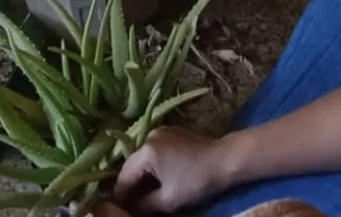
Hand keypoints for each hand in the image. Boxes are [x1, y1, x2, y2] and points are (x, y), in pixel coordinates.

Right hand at [113, 126, 230, 212]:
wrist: (225, 160)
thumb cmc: (196, 181)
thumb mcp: (168, 200)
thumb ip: (144, 205)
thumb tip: (131, 207)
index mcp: (146, 151)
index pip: (124, 176)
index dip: (119, 195)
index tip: (115, 208)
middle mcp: (150, 136)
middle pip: (132, 163)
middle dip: (128, 184)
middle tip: (126, 203)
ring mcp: (161, 131)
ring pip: (142, 157)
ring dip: (140, 174)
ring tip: (138, 193)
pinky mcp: (171, 132)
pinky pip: (153, 150)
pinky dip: (151, 165)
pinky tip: (154, 178)